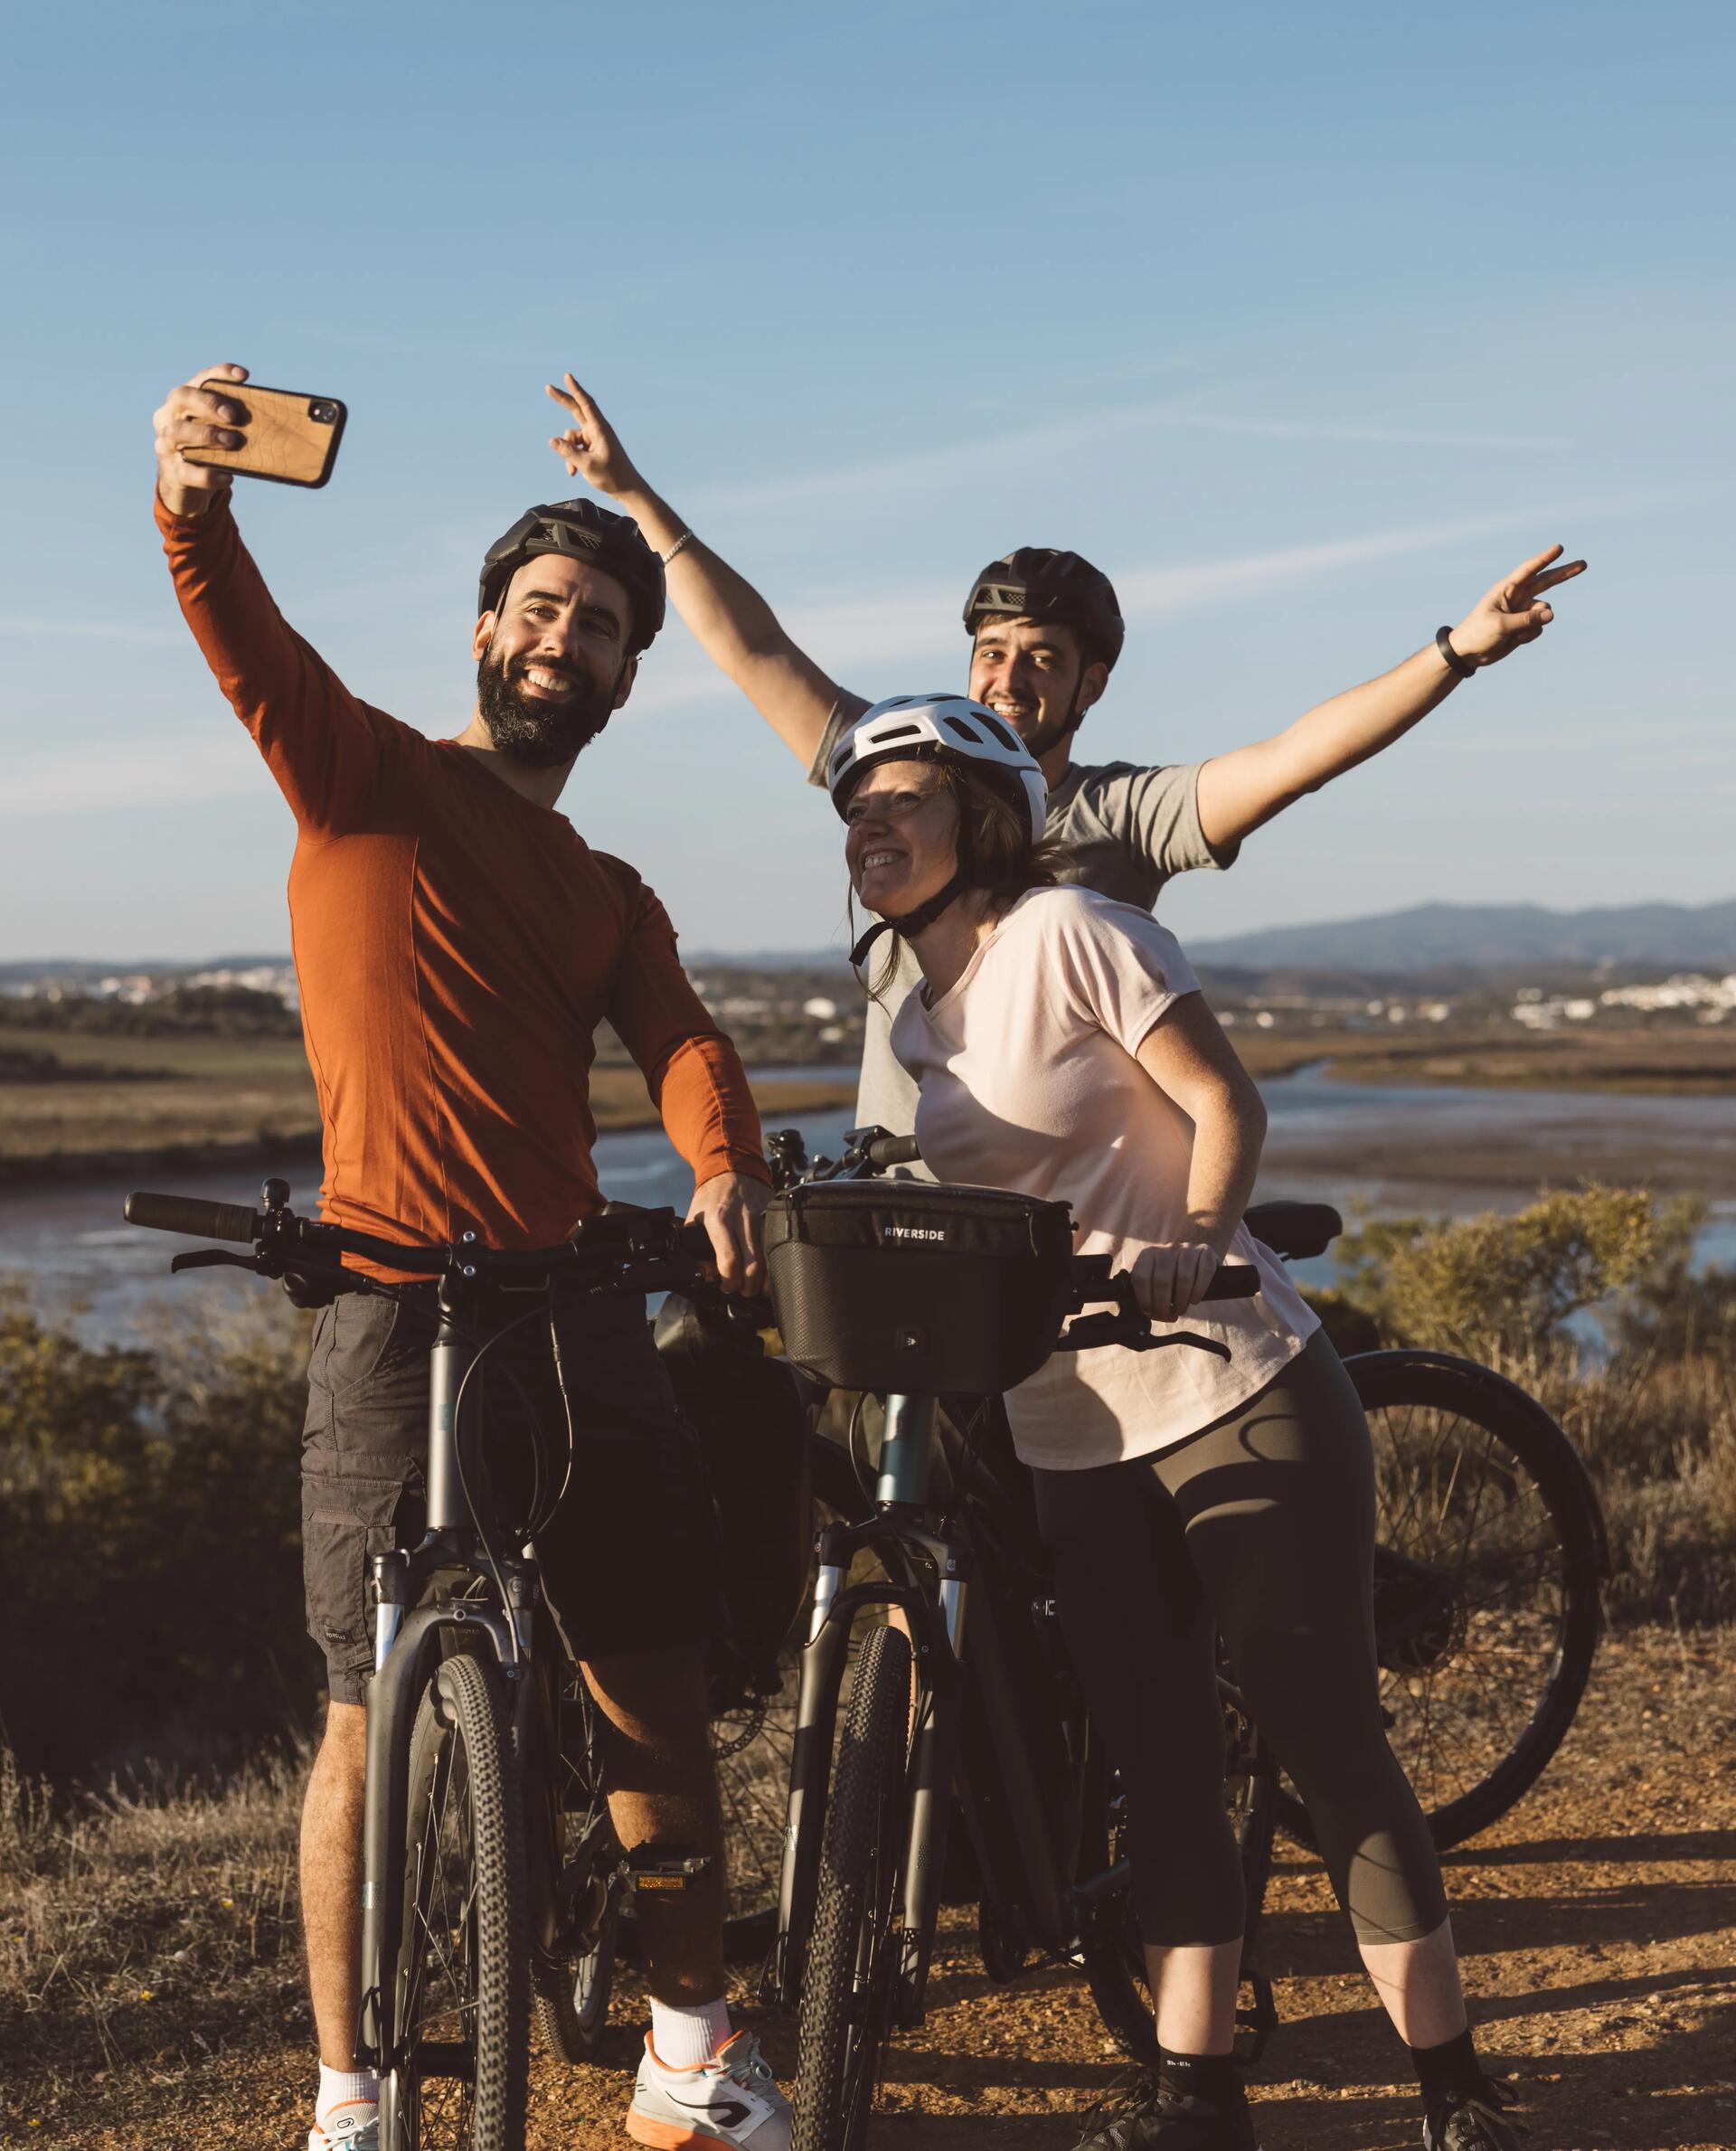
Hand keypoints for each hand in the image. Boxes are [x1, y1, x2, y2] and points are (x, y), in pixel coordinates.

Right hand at [153, 363, 249, 517]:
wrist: (187, 483)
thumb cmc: (208, 449)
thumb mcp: (218, 430)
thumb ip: (234, 422)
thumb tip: (272, 419)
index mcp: (184, 401)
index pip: (200, 379)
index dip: (220, 374)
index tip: (244, 376)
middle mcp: (169, 416)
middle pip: (181, 398)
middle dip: (208, 403)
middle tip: (232, 415)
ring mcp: (166, 444)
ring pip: (177, 432)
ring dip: (206, 435)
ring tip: (230, 441)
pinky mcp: (172, 472)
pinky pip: (187, 472)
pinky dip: (207, 475)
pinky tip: (228, 477)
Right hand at [545, 372, 643, 499]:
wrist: (627, 489)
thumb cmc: (612, 476)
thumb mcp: (587, 465)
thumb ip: (569, 452)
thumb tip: (552, 441)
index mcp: (600, 429)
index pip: (586, 404)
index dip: (576, 390)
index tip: (568, 376)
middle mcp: (597, 430)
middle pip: (576, 410)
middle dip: (563, 400)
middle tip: (548, 388)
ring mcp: (594, 439)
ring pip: (571, 437)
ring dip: (568, 453)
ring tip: (573, 470)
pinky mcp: (592, 448)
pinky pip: (574, 448)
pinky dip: (572, 458)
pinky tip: (574, 472)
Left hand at [687, 1170, 769, 1297]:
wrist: (733, 1167)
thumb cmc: (711, 1196)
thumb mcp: (694, 1218)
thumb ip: (694, 1246)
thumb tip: (704, 1274)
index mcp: (719, 1220)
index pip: (730, 1259)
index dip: (730, 1281)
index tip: (727, 1287)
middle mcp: (743, 1219)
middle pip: (753, 1264)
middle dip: (749, 1286)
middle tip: (743, 1291)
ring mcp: (763, 1217)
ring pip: (770, 1258)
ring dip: (765, 1280)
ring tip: (757, 1287)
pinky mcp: (775, 1216)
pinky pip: (778, 1245)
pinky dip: (775, 1264)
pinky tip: (770, 1272)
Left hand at [1125, 1241, 1221, 1324]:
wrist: (1194, 1258)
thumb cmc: (1171, 1276)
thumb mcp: (1154, 1280)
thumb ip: (1147, 1294)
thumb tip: (1148, 1312)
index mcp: (1148, 1255)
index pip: (1140, 1278)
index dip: (1144, 1299)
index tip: (1150, 1311)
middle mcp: (1167, 1249)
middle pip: (1162, 1280)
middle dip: (1163, 1304)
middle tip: (1167, 1315)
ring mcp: (1187, 1249)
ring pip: (1184, 1278)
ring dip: (1181, 1301)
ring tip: (1180, 1310)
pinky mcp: (1206, 1252)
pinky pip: (1204, 1272)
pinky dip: (1199, 1291)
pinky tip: (1194, 1300)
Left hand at [1449, 544, 1586, 668]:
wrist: (1468, 654)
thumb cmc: (1477, 633)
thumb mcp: (1501, 625)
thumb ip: (1526, 620)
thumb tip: (1551, 614)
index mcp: (1506, 589)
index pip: (1528, 570)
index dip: (1544, 558)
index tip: (1559, 548)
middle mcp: (1517, 596)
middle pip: (1546, 581)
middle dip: (1564, 573)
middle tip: (1583, 564)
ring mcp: (1522, 610)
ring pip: (1544, 611)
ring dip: (1535, 624)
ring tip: (1516, 634)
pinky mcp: (1525, 625)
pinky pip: (1539, 627)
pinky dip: (1531, 635)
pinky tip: (1515, 640)